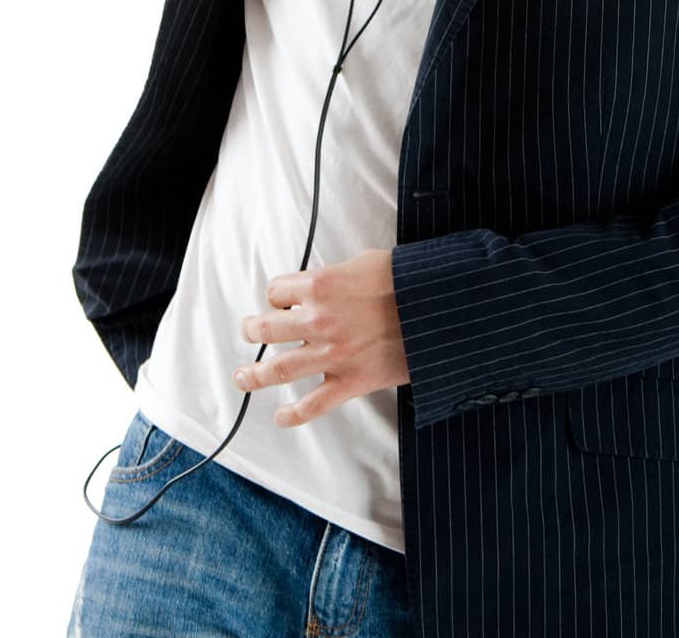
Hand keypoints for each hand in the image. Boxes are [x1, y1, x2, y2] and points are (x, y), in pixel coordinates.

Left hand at [233, 247, 410, 427]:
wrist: (437, 309)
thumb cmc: (406, 281)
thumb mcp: (366, 261)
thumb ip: (337, 274)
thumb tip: (326, 282)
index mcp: (320, 285)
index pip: (276, 291)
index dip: (276, 296)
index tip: (280, 301)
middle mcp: (319, 320)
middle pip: (266, 329)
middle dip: (252, 330)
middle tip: (249, 331)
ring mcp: (332, 354)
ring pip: (277, 369)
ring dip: (253, 375)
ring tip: (241, 377)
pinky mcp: (350, 381)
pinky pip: (312, 405)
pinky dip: (292, 416)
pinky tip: (280, 417)